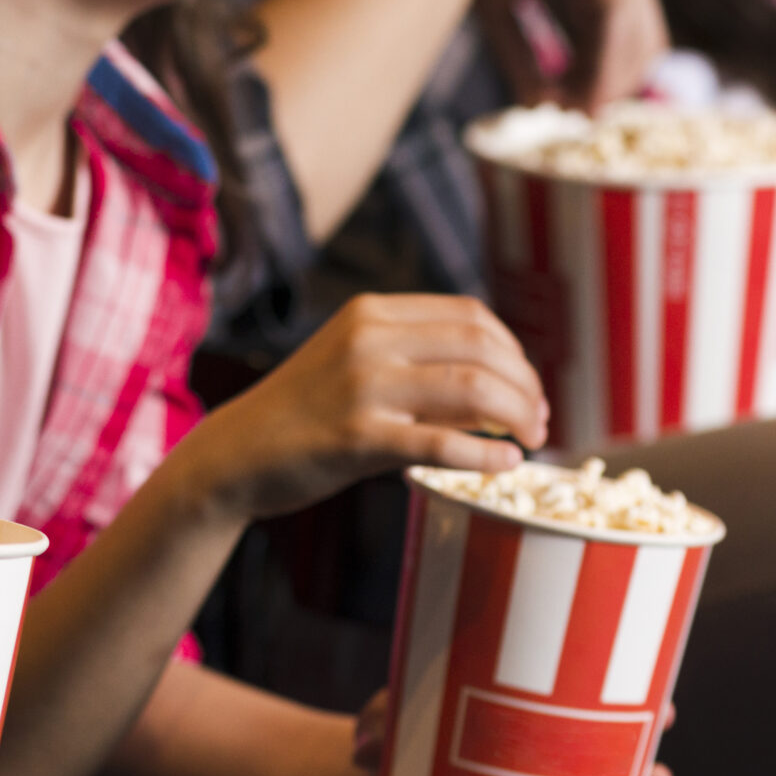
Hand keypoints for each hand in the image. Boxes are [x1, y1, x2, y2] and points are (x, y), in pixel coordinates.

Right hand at [189, 294, 547, 524]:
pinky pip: (441, 443)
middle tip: (540, 422)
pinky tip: (505, 463)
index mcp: (370, 313)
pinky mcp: (356, 437)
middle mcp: (368, 339)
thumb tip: (498, 379)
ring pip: (472, 389)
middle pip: (481, 348)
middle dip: (526, 386)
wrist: (235, 455)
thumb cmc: (302, 413)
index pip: (471, 316)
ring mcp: (362, 387)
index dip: (516, 352)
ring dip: (517, 416)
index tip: (529, 387)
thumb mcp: (350, 359)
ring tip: (531, 441)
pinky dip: (485, 455)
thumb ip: (410, 355)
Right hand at [473, 0, 669, 111]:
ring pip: (639, 44)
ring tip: (569, 111)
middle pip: (640, 42)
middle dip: (611, 84)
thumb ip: (521, 53)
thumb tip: (537, 105)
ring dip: (607, 85)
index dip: (595, 70)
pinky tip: (575, 95)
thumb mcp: (500, 5)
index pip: (614, 29)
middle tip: (574, 116)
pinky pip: (617, 35)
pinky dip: (600, 71)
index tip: (564, 103)